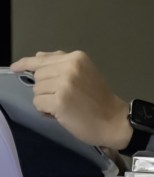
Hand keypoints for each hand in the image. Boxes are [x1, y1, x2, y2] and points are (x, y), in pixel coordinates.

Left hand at [12, 51, 130, 148]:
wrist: (113, 120)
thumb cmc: (99, 98)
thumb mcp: (84, 73)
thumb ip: (61, 63)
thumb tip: (38, 56)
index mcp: (77, 58)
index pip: (43, 59)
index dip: (26, 63)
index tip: (16, 66)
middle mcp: (70, 67)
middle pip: (38, 76)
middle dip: (45, 87)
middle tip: (64, 96)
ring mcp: (64, 84)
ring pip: (36, 91)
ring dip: (46, 100)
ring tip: (65, 105)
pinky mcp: (59, 101)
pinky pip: (38, 104)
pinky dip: (46, 111)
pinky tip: (61, 113)